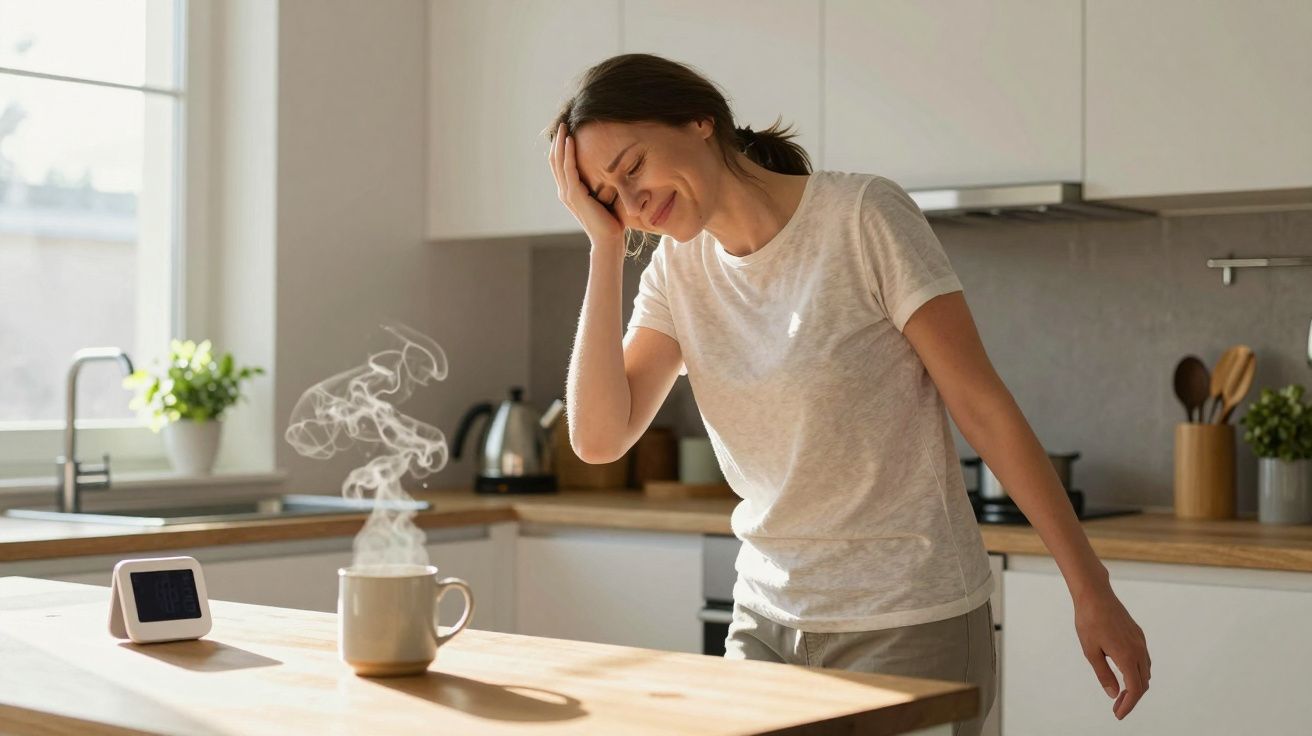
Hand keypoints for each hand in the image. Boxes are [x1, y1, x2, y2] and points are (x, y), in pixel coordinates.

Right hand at [547, 122, 624, 245]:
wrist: (608, 240)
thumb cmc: (610, 221)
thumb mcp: (603, 197)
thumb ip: (600, 185)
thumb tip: (610, 169)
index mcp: (569, 192)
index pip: (560, 164)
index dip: (560, 147)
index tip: (565, 131)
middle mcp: (564, 191)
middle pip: (555, 160)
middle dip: (557, 141)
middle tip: (562, 123)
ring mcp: (568, 193)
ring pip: (559, 162)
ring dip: (561, 142)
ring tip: (564, 126)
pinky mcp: (575, 195)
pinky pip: (569, 169)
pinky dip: (568, 153)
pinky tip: (571, 140)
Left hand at [1074, 586, 1151, 719]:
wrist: (1095, 594)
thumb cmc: (1089, 621)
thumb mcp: (1091, 651)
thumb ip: (1104, 674)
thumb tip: (1114, 694)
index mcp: (1127, 655)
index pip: (1135, 689)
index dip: (1129, 705)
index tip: (1118, 714)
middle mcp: (1138, 649)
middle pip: (1143, 682)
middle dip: (1132, 698)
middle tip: (1117, 706)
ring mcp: (1140, 641)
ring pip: (1145, 670)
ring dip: (1136, 684)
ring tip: (1120, 692)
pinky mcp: (1137, 634)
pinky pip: (1143, 658)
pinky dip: (1137, 671)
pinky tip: (1124, 672)